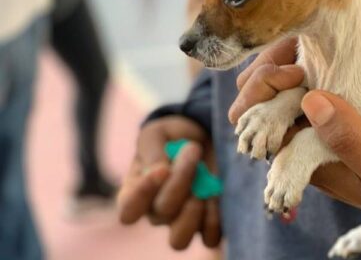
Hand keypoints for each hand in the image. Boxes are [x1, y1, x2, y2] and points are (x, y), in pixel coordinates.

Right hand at [117, 116, 220, 249]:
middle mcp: (156, 212)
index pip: (128, 209)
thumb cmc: (173, 136)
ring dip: (193, 213)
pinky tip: (219, 193)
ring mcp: (182, 221)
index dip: (142, 194)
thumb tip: (159, 171)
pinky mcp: (207, 223)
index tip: (162, 168)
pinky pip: (209, 238)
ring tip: (204, 186)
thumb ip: (152, 150)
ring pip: (179, 240)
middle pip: (161, 215)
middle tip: (193, 149)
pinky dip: (216, 219)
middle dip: (180, 181)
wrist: (203, 137)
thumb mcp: (158, 133)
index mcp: (136, 192)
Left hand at [229, 38, 360, 236]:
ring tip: (311, 35)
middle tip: (299, 42)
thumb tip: (310, 100)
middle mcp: (313, 143)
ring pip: (295, 86)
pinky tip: (333, 41)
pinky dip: (320, 59)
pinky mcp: (353, 109)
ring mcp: (332, 125)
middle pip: (273, 100)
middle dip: (275, 68)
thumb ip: (352, 141)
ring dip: (296, 59)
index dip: (267, 91)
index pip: (264, 123)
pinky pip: (323, 80)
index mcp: (310, 162)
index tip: (294, 67)